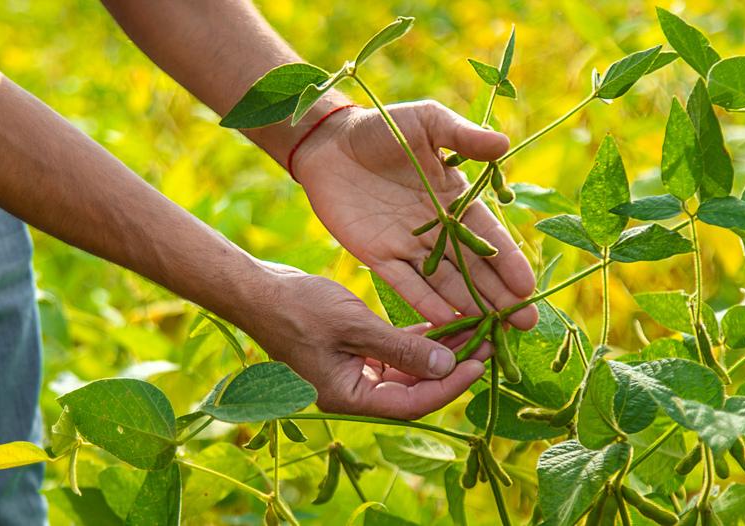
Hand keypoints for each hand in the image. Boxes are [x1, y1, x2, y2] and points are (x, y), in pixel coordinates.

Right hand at [242, 265, 489, 419]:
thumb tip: (448, 367)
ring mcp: (352, 372)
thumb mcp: (353, 326)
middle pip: (413, 389)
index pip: (411, 403)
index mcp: (348, 397)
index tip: (480, 363)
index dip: (449, 386)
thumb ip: (401, 348)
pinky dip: (416, 341)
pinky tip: (442, 324)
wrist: (257, 291)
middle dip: (451, 367)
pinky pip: (392, 353)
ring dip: (438, 352)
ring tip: (474, 330)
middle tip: (488, 342)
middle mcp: (353, 391)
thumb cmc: (298, 308)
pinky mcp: (352, 352)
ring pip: (406, 370)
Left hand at [292, 101, 538, 328]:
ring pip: (445, 282)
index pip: (489, 235)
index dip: (508, 261)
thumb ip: (463, 136)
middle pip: (474, 268)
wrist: (330, 142)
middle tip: (525, 323)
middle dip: (500, 296)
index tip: (528, 287)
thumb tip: (503, 144)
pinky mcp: (378, 256)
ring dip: (469, 306)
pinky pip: (406, 284)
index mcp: (455, 198)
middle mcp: (437, 228)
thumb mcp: (427, 122)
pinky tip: (446, 322)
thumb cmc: (382, 126)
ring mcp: (408, 245)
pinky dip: (425, 303)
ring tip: (494, 331)